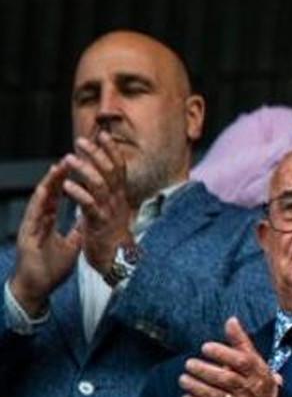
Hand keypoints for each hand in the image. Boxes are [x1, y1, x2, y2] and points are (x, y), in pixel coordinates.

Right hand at [7, 160, 82, 316]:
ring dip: (49, 183)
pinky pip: (34, 216)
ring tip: (58, 167)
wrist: (38, 287)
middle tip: (70, 157)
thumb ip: (78, 230)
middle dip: (60, 175)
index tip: (78, 166)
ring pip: (41, 199)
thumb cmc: (52, 268)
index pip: (59, 196)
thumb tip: (89, 217)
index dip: (68, 181)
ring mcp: (32, 226)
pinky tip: (44, 190)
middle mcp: (40, 220)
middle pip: (50, 193)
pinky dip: (40, 202)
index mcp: (49, 221)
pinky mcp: (27, 235)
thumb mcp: (72, 246)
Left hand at [63, 132, 136, 270]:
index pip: (119, 168)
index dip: (112, 151)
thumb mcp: (114, 210)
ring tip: (69, 159)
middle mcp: (117, 201)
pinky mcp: (99, 224)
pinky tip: (67, 186)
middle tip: (81, 141)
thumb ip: (110, 194)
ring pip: (99, 185)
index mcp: (120, 196)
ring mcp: (109, 211)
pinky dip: (79, 194)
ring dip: (84, 170)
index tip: (103, 134)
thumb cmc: (113, 236)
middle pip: (110, 172)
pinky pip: (89, 206)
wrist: (119, 261)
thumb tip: (104, 179)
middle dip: (96, 154)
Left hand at [179, 318, 280, 396]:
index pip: (242, 362)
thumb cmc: (258, 381)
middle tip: (189, 363)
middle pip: (227, 379)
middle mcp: (250, 389)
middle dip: (206, 371)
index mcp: (257, 372)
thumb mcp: (255, 360)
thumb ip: (241, 341)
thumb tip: (231, 320)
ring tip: (183, 379)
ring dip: (198, 388)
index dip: (223, 354)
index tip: (205, 347)